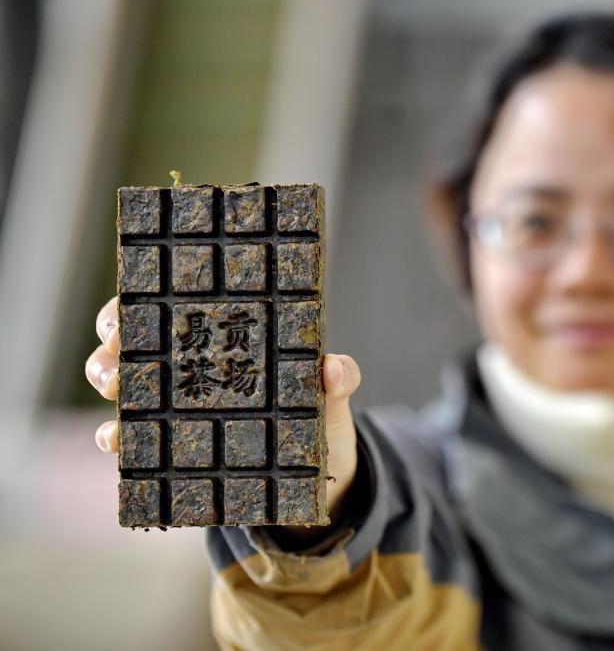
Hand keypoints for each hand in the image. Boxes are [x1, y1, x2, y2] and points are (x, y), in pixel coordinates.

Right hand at [87, 296, 361, 529]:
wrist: (318, 483)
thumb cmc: (321, 422)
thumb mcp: (333, 398)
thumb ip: (339, 379)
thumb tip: (334, 368)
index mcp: (226, 336)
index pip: (174, 304)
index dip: (144, 299)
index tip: (133, 307)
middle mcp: (190, 365)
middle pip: (132, 338)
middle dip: (113, 338)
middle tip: (119, 348)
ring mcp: (175, 406)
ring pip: (120, 382)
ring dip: (105, 379)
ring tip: (115, 394)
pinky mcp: (169, 448)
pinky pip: (129, 438)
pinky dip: (114, 435)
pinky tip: (117, 441)